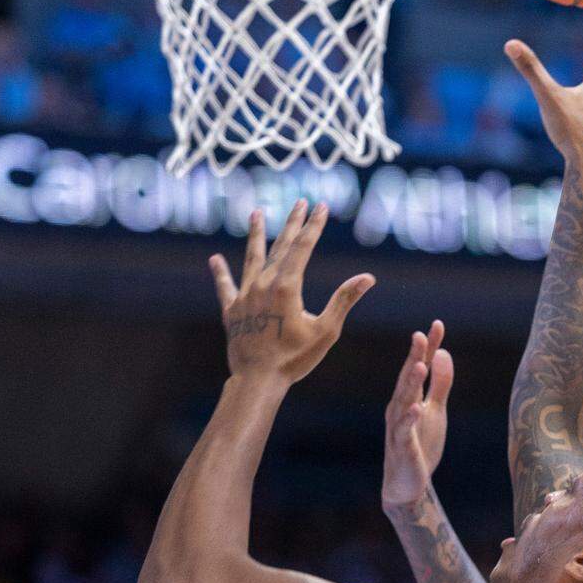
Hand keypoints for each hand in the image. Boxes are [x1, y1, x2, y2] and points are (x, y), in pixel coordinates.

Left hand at [209, 201, 373, 383]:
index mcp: (286, 287)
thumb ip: (344, 300)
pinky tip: (215, 259)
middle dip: (291, 223)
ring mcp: (245, 296)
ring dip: (255, 235)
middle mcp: (263, 284)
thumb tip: (367, 278)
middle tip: (299, 202)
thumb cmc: (295, 359)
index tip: (321, 207)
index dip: (313, 225)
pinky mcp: (231, 311)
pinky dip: (220, 273)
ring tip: (255, 214)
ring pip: (251, 259)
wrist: (258, 380)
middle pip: (280, 246)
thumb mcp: (326, 331)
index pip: (303, 247)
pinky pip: (225, 287)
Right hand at [382, 321, 453, 509]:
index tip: (437, 324)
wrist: (407, 484)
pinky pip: (404, 432)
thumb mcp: (435, 411)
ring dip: (410, 384)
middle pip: (407, 379)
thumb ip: (440, 384)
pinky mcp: (402, 448)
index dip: (428, 347)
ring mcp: (399, 428)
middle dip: (414, 357)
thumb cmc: (420, 445)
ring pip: (403, 401)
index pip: (419, 367)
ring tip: (419, 365)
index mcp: (409, 397)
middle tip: (420, 336)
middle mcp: (399, 408)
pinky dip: (410, 419)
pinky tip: (417, 408)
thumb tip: (444, 353)